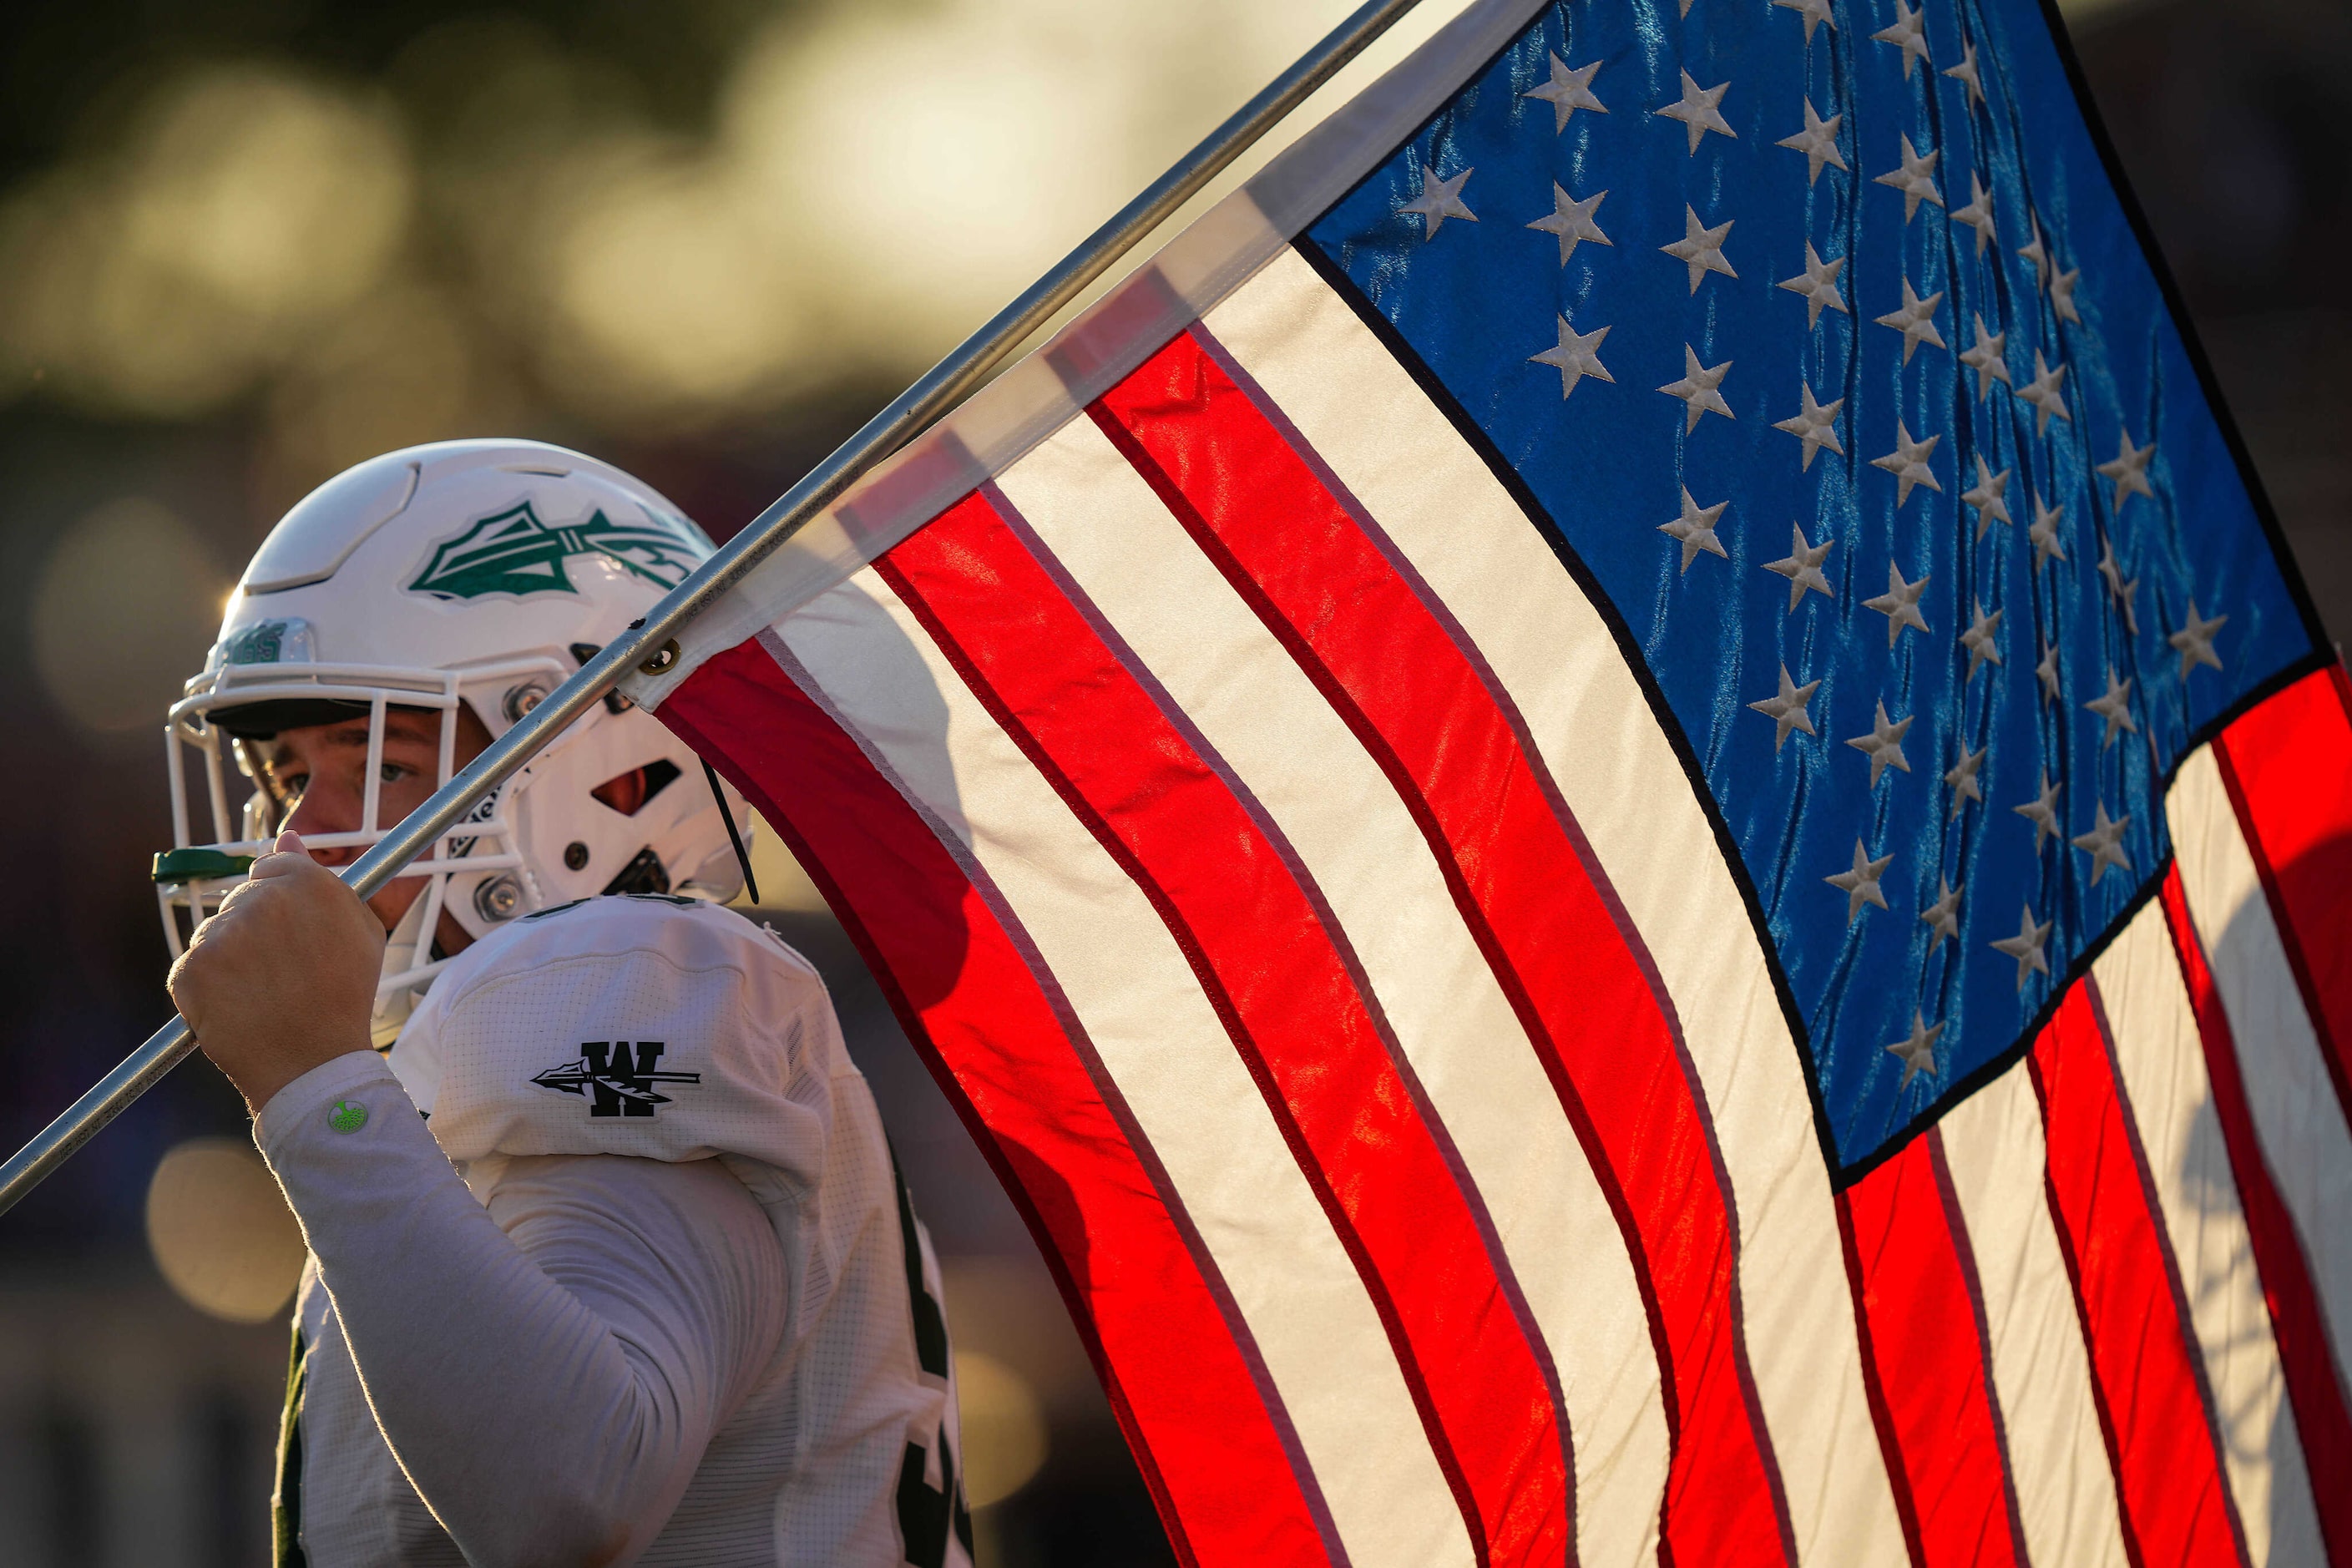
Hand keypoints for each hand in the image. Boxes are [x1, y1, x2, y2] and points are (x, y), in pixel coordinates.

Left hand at [169, 830, 385, 1113]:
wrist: (314, 1062)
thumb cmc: (345, 997)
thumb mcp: (360, 930)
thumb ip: (323, 878)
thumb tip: (288, 837)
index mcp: (306, 884)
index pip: (270, 869)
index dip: (280, 903)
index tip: (290, 934)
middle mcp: (260, 900)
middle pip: (241, 900)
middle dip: (254, 929)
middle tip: (281, 971)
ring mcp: (221, 934)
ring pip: (214, 934)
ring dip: (230, 958)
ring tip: (262, 994)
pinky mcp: (190, 968)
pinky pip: (192, 968)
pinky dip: (208, 987)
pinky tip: (238, 1007)